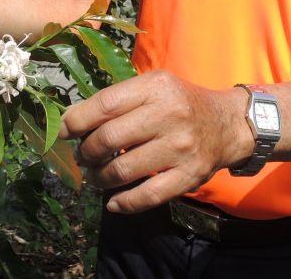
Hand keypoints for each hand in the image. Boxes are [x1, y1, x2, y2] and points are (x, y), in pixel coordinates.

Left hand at [57, 70, 253, 213]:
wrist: (227, 123)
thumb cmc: (179, 102)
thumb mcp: (152, 87)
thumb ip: (116, 100)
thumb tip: (69, 121)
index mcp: (156, 87)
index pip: (105, 105)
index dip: (76, 121)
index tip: (63, 132)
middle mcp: (169, 115)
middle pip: (108, 139)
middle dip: (86, 152)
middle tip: (83, 156)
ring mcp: (180, 147)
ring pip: (122, 170)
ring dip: (99, 178)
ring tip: (96, 175)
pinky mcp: (189, 176)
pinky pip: (147, 196)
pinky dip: (123, 204)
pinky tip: (113, 202)